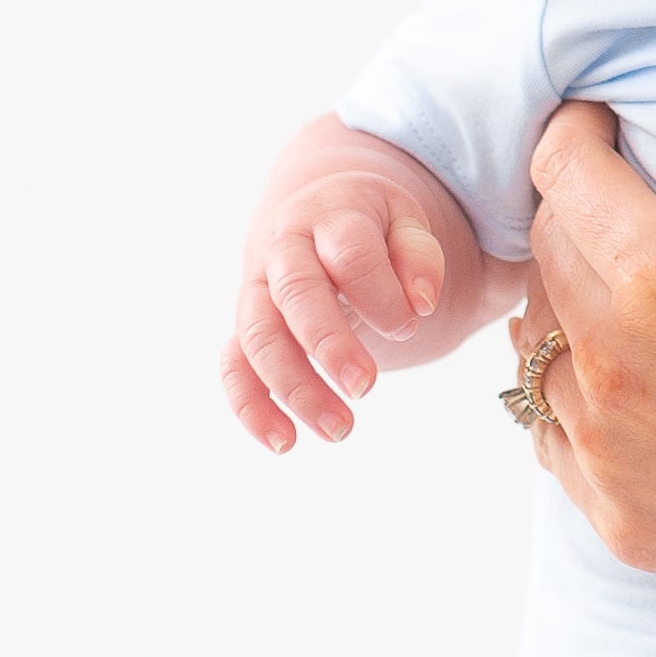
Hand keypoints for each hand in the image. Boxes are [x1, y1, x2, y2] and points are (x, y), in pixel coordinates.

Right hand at [220, 116, 491, 451]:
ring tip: (340, 430)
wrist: (317, 214)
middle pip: (295, 294)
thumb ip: (419, 255)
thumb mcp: (405, 222)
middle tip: (365, 387)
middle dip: (328, 343)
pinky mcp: (246, 327)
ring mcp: (258, 290)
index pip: (350, 251)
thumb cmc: (373, 226)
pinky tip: (283, 442)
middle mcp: (285, 250)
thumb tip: (421, 302)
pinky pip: (234, 365)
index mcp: (331, 215)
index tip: (410, 327)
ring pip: (260, 336)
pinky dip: (251, 406)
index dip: (380, 292)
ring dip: (294, 387)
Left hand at [512, 29, 655, 645]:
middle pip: (543, 254)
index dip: (578, 131)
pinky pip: (553, 436)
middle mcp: (619, 373)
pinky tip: (629, 378)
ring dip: (567, 303)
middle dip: (573, 206)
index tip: (607, 120)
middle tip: (624, 189)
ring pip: (537, 347)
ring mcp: (615, 460)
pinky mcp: (627, 526)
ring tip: (625, 280)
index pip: (563, 173)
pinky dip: (574, 393)